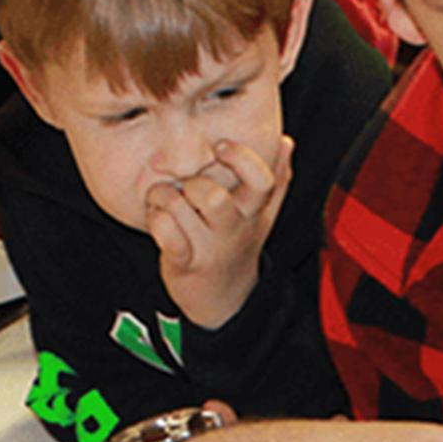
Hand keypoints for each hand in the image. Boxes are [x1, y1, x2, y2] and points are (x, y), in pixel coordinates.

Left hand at [146, 135, 293, 327]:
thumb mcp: (262, 215)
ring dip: (163, 197)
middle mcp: (233, 229)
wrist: (225, 299)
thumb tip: (287, 143)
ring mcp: (208, 247)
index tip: (222, 146)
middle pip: (213, 197)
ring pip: (179, 207)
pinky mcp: (183, 261)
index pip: (261, 182)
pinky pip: (164, 231)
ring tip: (165, 200)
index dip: (241, 158)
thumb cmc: (238, 246)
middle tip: (184, 184)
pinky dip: (155, 219)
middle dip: (190, 183)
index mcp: (253, 213)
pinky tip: (160, 220)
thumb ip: (277, 180)